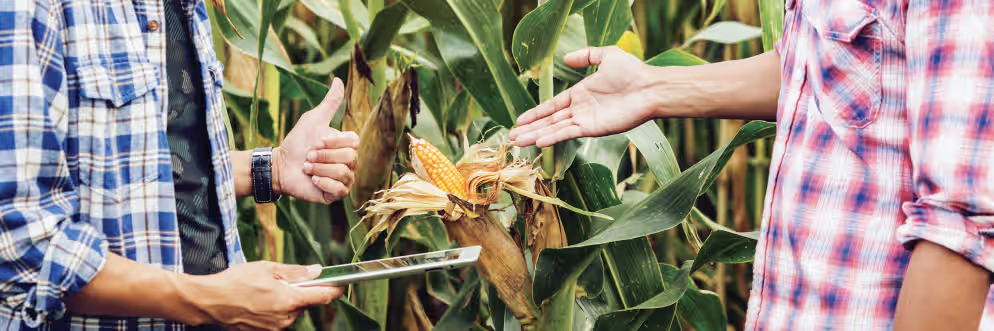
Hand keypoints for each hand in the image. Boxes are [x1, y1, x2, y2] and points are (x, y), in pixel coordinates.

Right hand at [180, 261, 342, 330]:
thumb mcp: (267, 269)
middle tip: (281, 280)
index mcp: (289, 300)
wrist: (209, 302)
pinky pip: (277, 320)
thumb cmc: (235, 282)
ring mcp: (274, 328)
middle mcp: (285, 318)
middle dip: (299, 292)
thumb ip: (295, 272)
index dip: (334, 290)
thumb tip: (316, 271)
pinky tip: (257, 301)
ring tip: (263, 291)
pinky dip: (273, 310)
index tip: (341, 285)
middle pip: (304, 304)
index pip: (321, 297)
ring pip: (290, 312)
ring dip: (284, 301)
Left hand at [274, 78, 359, 203]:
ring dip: (321, 169)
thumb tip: (338, 79)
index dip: (334, 142)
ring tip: (307, 167)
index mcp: (347, 146)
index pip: (353, 142)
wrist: (281, 166)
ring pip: (344, 173)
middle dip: (324, 156)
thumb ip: (329, 103)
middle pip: (350, 158)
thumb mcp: (313, 119)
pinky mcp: (336, 195)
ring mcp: (344, 180)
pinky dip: (324, 183)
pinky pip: (340, 190)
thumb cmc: (297, 142)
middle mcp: (349, 163)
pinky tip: (313, 180)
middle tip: (308, 156)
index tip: (317, 140)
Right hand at [509, 46, 655, 146]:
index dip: (536, 113)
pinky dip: (553, 138)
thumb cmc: (632, 71)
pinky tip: (539, 142)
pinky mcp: (593, 129)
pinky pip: (568, 134)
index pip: (552, 106)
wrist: (649, 88)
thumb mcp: (606, 55)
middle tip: (512, 137)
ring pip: (554, 129)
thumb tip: (567, 58)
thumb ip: (587, 56)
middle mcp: (580, 109)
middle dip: (530, 129)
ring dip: (536, 136)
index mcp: (580, 94)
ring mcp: (585, 120)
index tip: (520, 120)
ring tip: (517, 143)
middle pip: (549, 121)